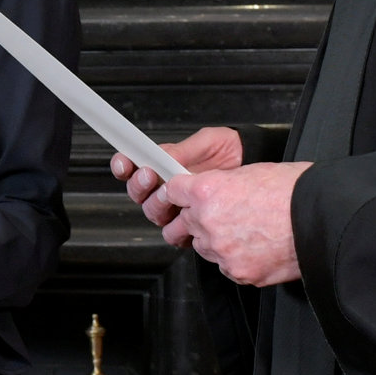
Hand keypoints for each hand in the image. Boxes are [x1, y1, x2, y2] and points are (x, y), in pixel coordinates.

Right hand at [114, 127, 243, 234]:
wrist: (253, 166)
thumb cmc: (229, 151)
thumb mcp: (207, 142)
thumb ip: (182, 150)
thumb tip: (163, 157)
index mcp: (160, 165)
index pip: (131, 166)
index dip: (122, 165)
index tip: (125, 163)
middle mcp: (163, 187)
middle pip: (137, 193)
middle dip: (139, 184)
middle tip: (150, 175)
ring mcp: (175, 206)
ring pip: (151, 212)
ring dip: (155, 203)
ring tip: (170, 194)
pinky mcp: (190, 224)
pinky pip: (174, 232)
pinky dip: (176, 226)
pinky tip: (185, 214)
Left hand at [149, 161, 309, 285]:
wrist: (324, 219)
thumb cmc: (295, 191)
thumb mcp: (251, 172)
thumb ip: (222, 184)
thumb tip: (211, 191)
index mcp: (207, 191)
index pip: (173, 192)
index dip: (182, 193)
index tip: (186, 195)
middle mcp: (207, 221)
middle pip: (184, 222)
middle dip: (198, 219)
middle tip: (224, 215)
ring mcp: (221, 250)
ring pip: (203, 246)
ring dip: (217, 240)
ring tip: (248, 231)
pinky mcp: (237, 272)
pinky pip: (226, 266)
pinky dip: (237, 258)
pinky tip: (258, 246)